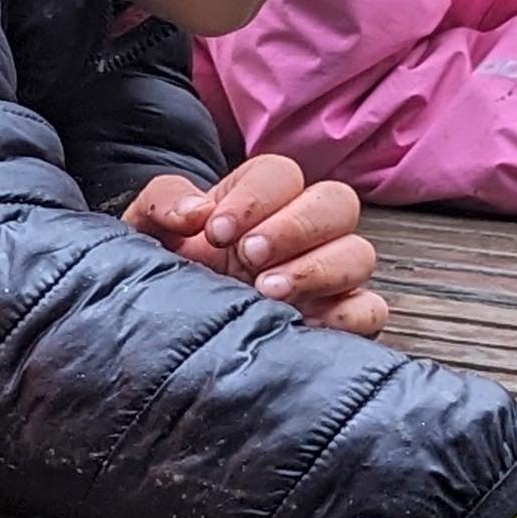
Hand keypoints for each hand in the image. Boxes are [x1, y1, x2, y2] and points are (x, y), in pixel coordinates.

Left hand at [124, 155, 388, 335]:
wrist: (162, 344)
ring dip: (318, 267)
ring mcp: (325, 279)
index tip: (215, 230)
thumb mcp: (146, 233)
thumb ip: (162, 203)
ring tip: (267, 291)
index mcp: (257, 203)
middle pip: (336, 203)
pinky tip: (307, 323)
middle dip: (295, 225)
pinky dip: (350, 313)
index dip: (254, 196)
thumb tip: (193, 212)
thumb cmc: (161, 279)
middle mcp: (300, 235)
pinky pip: (370, 310)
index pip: (281, 173)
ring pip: (359, 253)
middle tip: (249, 256)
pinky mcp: (336, 322)